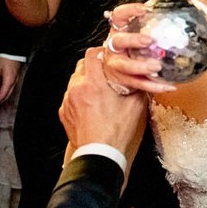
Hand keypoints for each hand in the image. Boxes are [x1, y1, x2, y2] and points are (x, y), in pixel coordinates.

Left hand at [0, 57, 20, 105]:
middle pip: (7, 95)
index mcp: (9, 80)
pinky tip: (0, 90)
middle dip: (0, 101)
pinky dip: (5, 90)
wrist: (13, 50)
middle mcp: (14, 81)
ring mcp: (16, 78)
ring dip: (2, 96)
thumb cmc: (5, 57)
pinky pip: (10, 86)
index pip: (2, 94)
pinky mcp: (15, 76)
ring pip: (9, 91)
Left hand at [59, 46, 146, 164]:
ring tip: (99, 93)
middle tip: (105, 75)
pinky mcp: (64, 113)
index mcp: (93, 83)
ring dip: (85, 83)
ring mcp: (68, 101)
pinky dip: (79, 98)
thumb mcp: (135, 106)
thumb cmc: (116, 132)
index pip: (91, 54)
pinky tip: (91, 107)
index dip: (101, 53)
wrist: (99, 155)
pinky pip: (70, 98)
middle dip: (93, 67)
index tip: (107, 57)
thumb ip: (138, 86)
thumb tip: (143, 77)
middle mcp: (76, 89)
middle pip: (81, 66)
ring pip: (74, 82)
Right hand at [98, 3, 175, 94]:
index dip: (128, 11)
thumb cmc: (130, 49)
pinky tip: (170, 86)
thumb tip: (178, 13)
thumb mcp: (134, 34)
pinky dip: (155, 86)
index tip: (143, 9)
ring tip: (157, 66)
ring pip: (126, 66)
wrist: (115, 72)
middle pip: (119, 41)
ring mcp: (116, 65)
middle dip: (133, 40)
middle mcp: (114, 48)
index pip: (118, 16)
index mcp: (117, 32)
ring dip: (142, 66)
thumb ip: (150, 26)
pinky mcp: (124, 81)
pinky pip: (140, 84)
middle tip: (149, 40)